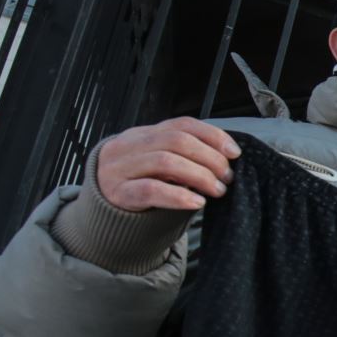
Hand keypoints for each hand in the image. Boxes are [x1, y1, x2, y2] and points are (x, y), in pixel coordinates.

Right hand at [96, 117, 240, 211]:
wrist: (102, 212)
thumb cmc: (139, 186)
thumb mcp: (158, 164)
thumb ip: (183, 156)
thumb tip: (227, 159)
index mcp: (142, 134)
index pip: (182, 124)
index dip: (212, 136)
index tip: (234, 153)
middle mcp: (128, 146)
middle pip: (176, 141)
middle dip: (209, 158)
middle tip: (227, 177)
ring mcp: (119, 168)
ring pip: (165, 162)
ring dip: (199, 175)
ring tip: (218, 190)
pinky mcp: (118, 193)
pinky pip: (151, 190)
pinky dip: (179, 195)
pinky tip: (197, 202)